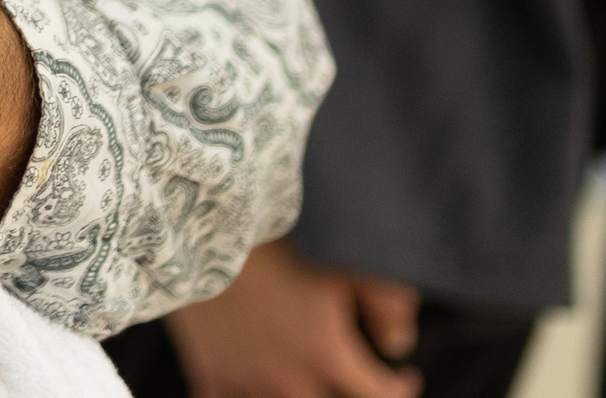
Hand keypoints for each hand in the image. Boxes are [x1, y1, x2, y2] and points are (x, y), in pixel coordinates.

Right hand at [164, 239, 421, 397]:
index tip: (404, 376)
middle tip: (355, 379)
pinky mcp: (210, 375)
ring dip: (301, 397)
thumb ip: (388, 305)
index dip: (401, 388)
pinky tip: (254, 389)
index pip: (381, 395)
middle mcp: (289, 381)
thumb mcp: (344, 263)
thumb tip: (399, 345)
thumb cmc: (277, 237)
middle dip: (350, 394)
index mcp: (327, 356)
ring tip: (307, 381)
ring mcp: (246, 382)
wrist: (201, 225)